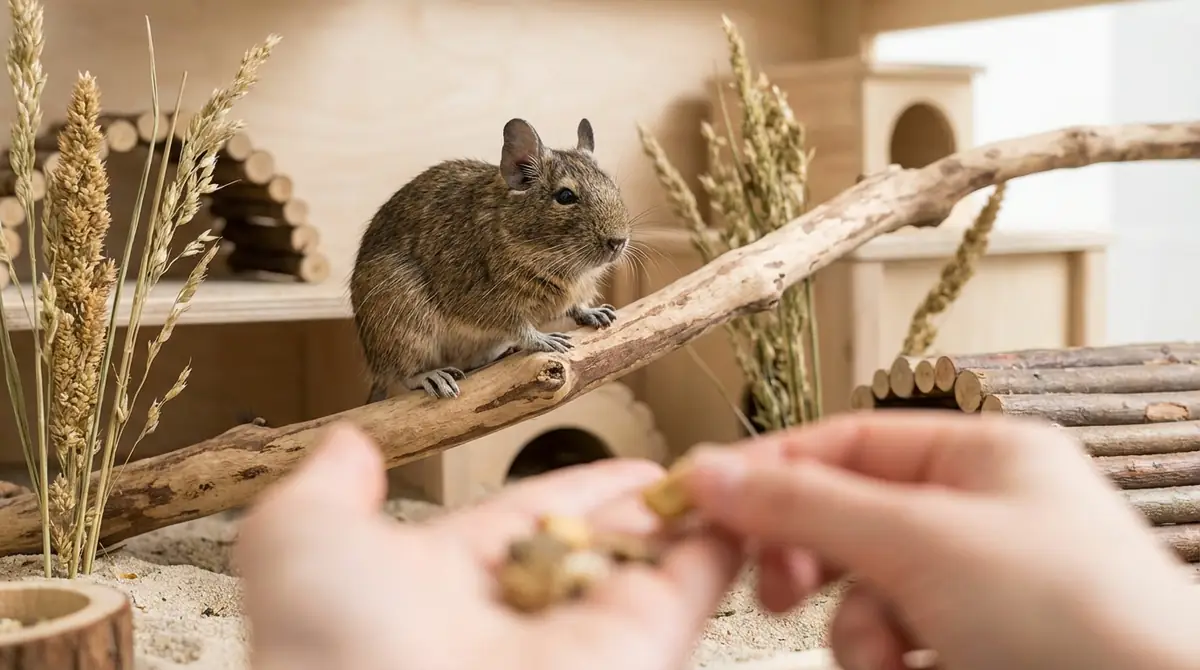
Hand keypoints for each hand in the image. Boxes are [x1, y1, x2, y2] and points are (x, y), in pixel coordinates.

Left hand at [235, 423, 740, 669]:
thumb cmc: (332, 645)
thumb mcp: (304, 542)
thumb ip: (330, 490)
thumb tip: (346, 448)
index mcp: (451, 583)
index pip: (534, 517)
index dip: (583, 489)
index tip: (629, 466)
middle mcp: (526, 614)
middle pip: (606, 544)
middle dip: (649, 507)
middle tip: (699, 467)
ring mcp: (589, 634)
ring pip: (660, 561)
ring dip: (700, 511)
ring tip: (744, 466)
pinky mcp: (645, 647)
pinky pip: (698, 580)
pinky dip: (730, 536)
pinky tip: (757, 494)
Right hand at [682, 412, 1199, 669]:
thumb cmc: (1077, 625)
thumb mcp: (919, 544)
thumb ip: (806, 505)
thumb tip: (711, 473)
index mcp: (983, 456)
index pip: (846, 442)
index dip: (770, 468)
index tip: (701, 497)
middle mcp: (981, 512)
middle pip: (848, 517)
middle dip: (813, 561)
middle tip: (777, 588)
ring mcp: (982, 583)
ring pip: (864, 590)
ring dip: (857, 630)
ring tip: (887, 658)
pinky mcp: (978, 645)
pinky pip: (894, 638)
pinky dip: (886, 660)